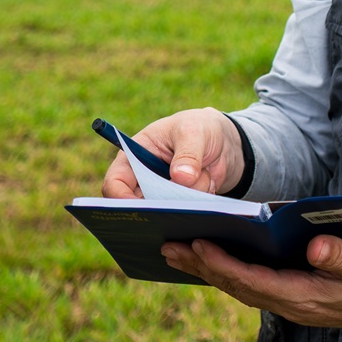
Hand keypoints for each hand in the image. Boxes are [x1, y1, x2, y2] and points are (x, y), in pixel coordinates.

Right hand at [100, 107, 243, 197]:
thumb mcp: (194, 131)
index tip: (141, 209)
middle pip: (137, 205)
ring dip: (189, 197)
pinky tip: (211, 183)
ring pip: (166, 211)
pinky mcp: (182, 204)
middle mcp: (145, 179)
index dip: (120, 198)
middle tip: (179, 204)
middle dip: (159, 206)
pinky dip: (201, 203)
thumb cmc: (200, 127)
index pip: (115, 182)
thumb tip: (181, 178)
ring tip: (206, 174)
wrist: (226, 141)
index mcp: (134, 156)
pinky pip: (186, 214)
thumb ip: (188, 153)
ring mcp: (164, 194)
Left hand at [160, 235, 341, 341]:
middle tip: (167, 248)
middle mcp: (292, 304)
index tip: (196, 245)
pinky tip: (216, 260)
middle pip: (237, 286)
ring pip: (242, 287)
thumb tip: (314, 247)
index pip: (253, 281)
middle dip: (202, 266)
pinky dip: (230, 272)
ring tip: (179, 252)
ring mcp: (293, 302)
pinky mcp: (297, 296)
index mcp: (305, 296)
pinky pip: (254, 285)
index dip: (223, 264)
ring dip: (210, 270)